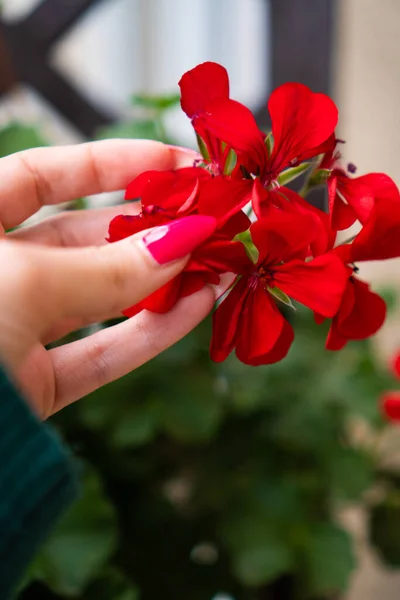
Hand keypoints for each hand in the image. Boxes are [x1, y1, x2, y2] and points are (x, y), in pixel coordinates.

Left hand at [0, 140, 226, 418]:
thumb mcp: (22, 282)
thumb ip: (109, 267)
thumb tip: (184, 240)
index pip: (46, 175)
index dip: (114, 162)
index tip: (177, 164)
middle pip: (85, 237)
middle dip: (151, 227)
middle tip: (211, 218)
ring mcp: (15, 331)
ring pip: (100, 298)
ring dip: (162, 281)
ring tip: (218, 262)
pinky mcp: (33, 384)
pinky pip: (100, 351)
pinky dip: (150, 332)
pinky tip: (196, 306)